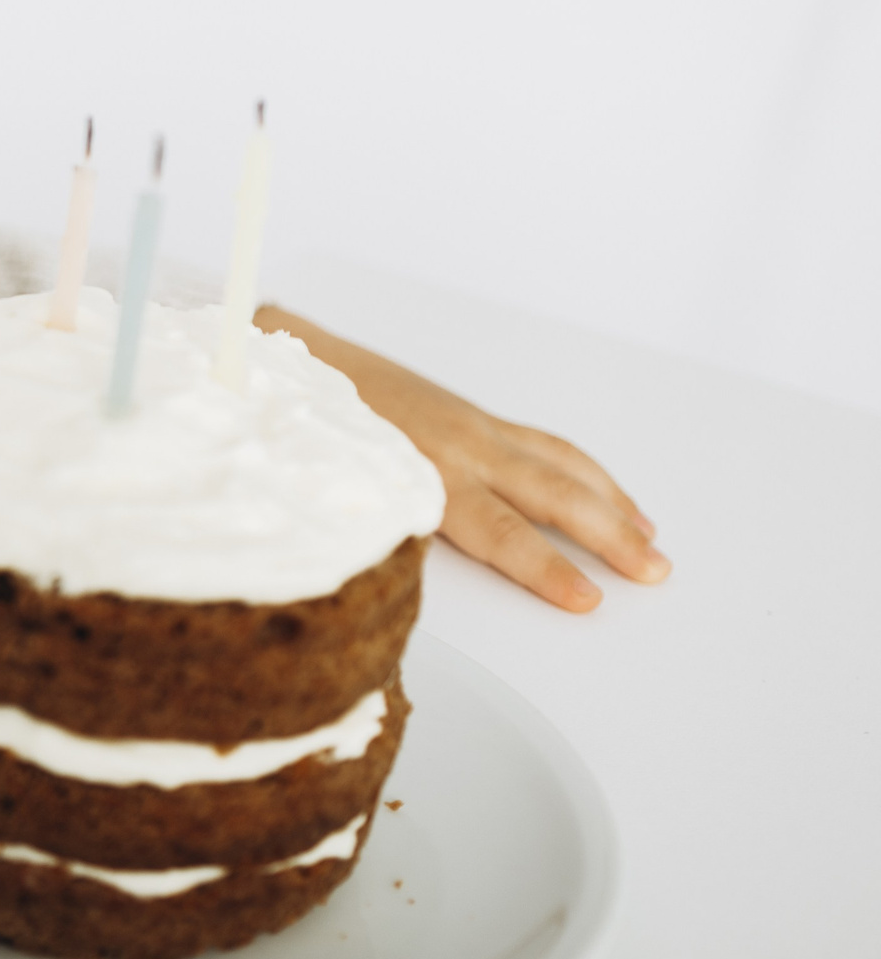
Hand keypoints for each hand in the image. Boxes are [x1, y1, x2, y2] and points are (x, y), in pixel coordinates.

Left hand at [256, 307, 669, 612]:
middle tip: (654, 571)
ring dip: (612, 503)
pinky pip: (546, 446)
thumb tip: (409, 587)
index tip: (588, 599)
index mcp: (428, 473)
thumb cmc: (316, 433)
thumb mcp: (345, 492)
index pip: (501, 532)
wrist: (304, 360)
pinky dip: (586, 473)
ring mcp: (476, 429)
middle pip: (553, 496)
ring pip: (562, 465)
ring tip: (650, 540)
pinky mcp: (477, 416)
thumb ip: (391, 533)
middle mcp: (464, 449)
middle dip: (609, 536)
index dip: (546, 568)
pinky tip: (609, 495)